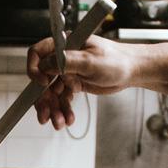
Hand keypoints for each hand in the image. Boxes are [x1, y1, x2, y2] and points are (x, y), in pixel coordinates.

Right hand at [26, 36, 167, 129]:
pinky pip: (63, 99)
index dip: (35, 69)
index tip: (42, 83)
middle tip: (45, 115)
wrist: (132, 72)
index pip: (38, 53)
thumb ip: (66, 62)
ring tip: (59, 123)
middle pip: (42, 79)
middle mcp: (62, 58)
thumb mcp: (91, 61)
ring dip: (54, 109)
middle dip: (43, 99)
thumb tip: (45, 65)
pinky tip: (68, 119)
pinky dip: (64, 110)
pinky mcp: (73, 85)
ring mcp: (67, 72)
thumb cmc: (116, 60)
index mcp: (64, 44)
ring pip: (52, 93)